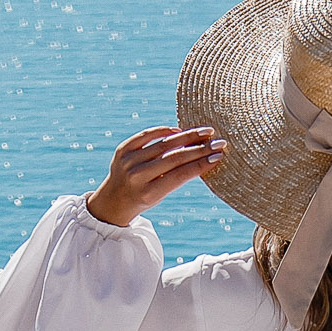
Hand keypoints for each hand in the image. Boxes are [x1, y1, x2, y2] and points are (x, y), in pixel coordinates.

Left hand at [86, 126, 226, 226]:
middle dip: (200, 148)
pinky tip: (179, 130)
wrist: (113, 200)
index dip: (201, 164)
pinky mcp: (122, 149)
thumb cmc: (144, 197)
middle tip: (219, 142)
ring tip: (205, 132)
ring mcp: (128, 161)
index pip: (180, 175)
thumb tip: (203, 153)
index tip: (219, 156)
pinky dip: (164, 131)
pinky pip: (147, 135)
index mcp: (148, 193)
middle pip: (174, 158)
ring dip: (187, 136)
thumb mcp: (161, 194)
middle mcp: (137, 176)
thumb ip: (177, 176)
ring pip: (164, 144)